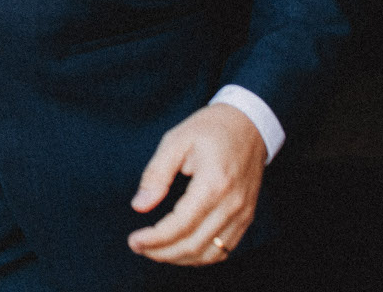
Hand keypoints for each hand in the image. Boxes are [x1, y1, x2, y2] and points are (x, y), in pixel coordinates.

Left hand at [127, 104, 266, 265]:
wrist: (248, 124)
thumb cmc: (210, 129)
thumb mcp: (176, 140)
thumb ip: (156, 174)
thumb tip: (139, 205)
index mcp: (214, 183)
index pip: (181, 225)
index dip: (155, 239)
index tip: (134, 240)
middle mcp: (232, 204)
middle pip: (195, 244)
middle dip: (162, 252)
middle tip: (138, 247)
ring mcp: (243, 213)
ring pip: (211, 253)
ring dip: (180, 258)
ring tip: (155, 250)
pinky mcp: (246, 217)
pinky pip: (225, 248)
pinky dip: (201, 256)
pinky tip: (180, 249)